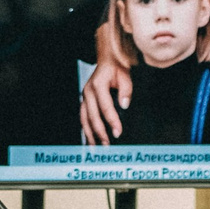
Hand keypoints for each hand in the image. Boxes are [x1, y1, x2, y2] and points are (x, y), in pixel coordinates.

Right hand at [80, 28, 132, 144]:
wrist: (108, 60)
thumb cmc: (116, 68)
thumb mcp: (125, 76)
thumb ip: (126, 91)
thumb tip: (124, 105)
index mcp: (98, 85)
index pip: (106, 107)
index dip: (112, 121)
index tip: (118, 132)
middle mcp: (88, 91)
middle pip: (92, 116)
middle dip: (100, 132)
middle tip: (107, 145)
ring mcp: (84, 96)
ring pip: (84, 118)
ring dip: (89, 134)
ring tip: (94, 148)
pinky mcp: (85, 101)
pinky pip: (83, 117)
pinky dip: (86, 128)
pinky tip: (89, 138)